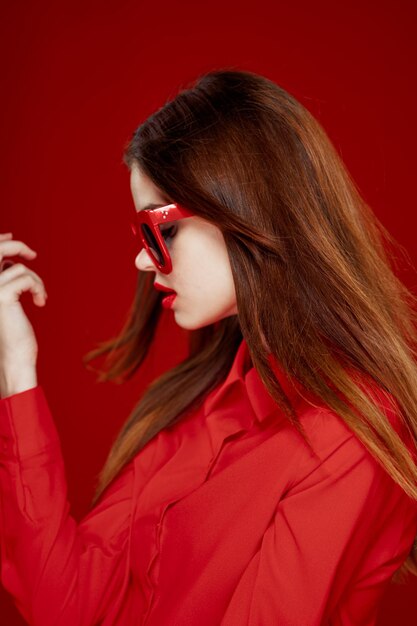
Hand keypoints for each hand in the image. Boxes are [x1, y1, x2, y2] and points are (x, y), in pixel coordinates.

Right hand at [0, 232, 46, 395]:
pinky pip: (27, 279)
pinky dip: (38, 288)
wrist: (13, 358)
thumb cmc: (13, 334)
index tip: (11, 237)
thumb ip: (4, 280)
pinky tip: (40, 302)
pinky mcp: (1, 296)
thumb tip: (8, 260)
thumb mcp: (6, 302)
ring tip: (39, 298)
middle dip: (17, 246)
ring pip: (20, 269)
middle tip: (33, 255)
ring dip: (35, 282)